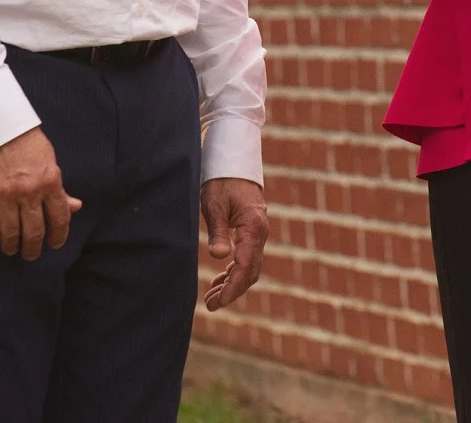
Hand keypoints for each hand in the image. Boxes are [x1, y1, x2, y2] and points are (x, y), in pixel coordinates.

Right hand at [0, 126, 80, 259]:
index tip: (55, 243)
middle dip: (35, 248)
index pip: (59, 217)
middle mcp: (29, 191)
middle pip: (35, 231)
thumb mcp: (51, 162)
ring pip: (11, 232)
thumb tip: (75, 207)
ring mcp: (6, 194)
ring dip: (13, 246)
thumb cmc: (28, 143)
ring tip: (14, 250)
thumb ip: (60, 189)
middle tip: (33, 254)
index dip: (59, 235)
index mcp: (50, 181)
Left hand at [202, 177, 268, 310]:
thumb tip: (220, 257)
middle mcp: (260, 233)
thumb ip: (218, 231)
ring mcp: (258, 233)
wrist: (234, 164)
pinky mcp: (252, 232)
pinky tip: (219, 280)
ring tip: (211, 298)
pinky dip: (234, 272)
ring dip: (232, 284)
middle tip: (210, 304)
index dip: (232, 287)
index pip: (245, 266)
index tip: (218, 302)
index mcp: (253, 228)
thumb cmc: (222, 182)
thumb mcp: (214, 204)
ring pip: (250, 267)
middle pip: (250, 272)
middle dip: (232, 291)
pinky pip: (247, 258)